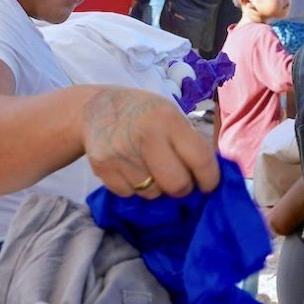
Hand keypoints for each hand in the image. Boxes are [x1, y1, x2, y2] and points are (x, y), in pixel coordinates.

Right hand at [82, 87, 219, 200]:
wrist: (94, 108)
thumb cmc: (143, 114)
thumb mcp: (170, 115)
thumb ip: (189, 143)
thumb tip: (209, 179)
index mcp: (168, 119)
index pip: (201, 160)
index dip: (210, 179)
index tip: (208, 184)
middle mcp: (146, 136)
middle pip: (177, 185)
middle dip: (182, 188)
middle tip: (178, 179)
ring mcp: (121, 153)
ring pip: (152, 193)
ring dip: (156, 187)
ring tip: (148, 167)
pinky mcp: (102, 167)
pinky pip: (129, 194)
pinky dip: (133, 188)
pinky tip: (130, 168)